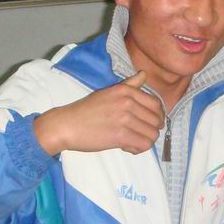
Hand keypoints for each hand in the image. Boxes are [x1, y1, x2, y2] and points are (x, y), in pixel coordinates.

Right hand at [34, 70, 164, 155]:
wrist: (66, 125)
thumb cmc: (85, 110)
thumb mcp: (108, 92)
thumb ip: (129, 85)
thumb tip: (143, 74)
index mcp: (126, 91)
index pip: (156, 104)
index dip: (157, 116)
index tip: (147, 123)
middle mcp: (128, 102)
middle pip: (157, 120)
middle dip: (150, 130)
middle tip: (136, 134)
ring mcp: (125, 119)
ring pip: (152, 134)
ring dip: (144, 140)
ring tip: (130, 141)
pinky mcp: (121, 135)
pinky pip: (144, 144)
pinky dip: (138, 149)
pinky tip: (127, 147)